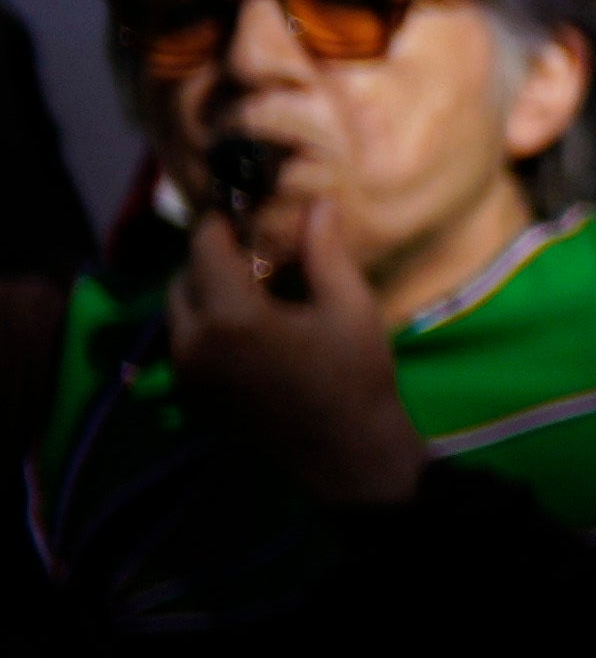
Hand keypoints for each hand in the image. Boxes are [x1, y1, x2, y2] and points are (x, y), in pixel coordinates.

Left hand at [165, 175, 419, 504]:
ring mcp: (187, 372)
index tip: (241, 210)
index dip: (220, 222)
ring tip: (248, 295)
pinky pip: (184, 344)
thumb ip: (325, 252)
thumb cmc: (356, 378)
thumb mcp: (350, 309)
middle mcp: (194, 341)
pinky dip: (204, 327)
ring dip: (204, 294)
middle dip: (210, 260)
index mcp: (232, 316)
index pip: (205, 247)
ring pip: (178, 313)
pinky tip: (245, 333)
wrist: (347, 456)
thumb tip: (319, 201)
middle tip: (252, 257)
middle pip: (182, 279)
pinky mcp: (191, 394)